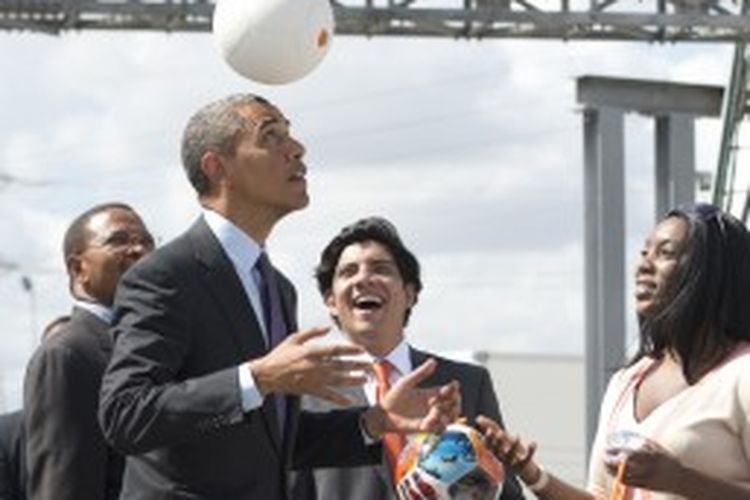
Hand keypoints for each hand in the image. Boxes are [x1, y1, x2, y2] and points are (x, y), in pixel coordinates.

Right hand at [249, 326, 370, 404]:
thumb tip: (328, 328)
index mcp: (312, 351)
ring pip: (339, 380)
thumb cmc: (280, 355)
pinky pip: (329, 395)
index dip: (350, 349)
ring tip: (366, 379)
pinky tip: (350, 401)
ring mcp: (314, 379)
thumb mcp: (294, 338)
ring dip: (354, 380)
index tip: (362, 349)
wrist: (267, 374)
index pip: (336, 349)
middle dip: (358, 365)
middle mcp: (316, 366)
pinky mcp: (311, 390)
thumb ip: (312, 332)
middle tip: (371, 364)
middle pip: (341, 365)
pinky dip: (340, 399)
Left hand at [363, 358, 460, 437]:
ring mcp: (431, 417)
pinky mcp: (426, 428)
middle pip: (455, 404)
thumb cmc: (393, 397)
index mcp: (432, 393)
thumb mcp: (407, 382)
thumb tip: (434, 361)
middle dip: (454, 403)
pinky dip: (438, 426)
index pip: (451, 390)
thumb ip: (420, 373)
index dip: (454, 388)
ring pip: (451, 417)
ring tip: (434, 413)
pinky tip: (426, 423)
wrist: (384, 414)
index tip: (449, 387)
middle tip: (442, 401)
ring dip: (447, 415)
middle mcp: (434, 405)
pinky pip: (440, 429)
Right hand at [476, 415, 538, 482]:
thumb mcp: (502, 438)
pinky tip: (533, 442)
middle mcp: (501, 458)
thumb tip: (478, 418)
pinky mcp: (523, 466)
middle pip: (497, 451)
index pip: (488, 446)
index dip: (488, 439)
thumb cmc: (511, 450)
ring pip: (510, 457)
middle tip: (500, 433)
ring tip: (517, 436)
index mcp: (495, 451)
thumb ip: (491, 427)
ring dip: (513, 446)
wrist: (526, 469)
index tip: (489, 430)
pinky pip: (526, 460)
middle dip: (498, 442)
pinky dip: (530, 451)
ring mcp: (511, 464)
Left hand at [604, 439, 684, 493]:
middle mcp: (649, 467)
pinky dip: (619, 478)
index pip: (629, 453)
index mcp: (651, 455)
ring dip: (613, 470)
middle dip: (610, 460)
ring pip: (625, 475)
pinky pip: (630, 483)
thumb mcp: (658, 449)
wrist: (682, 480)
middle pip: (624, 465)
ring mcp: (648, 478)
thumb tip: (627, 433)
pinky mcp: (647, 487)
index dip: (616, 450)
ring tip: (606, 464)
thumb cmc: (668, 461)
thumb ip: (644, 442)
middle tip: (603, 455)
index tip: (608, 447)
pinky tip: (614, 473)